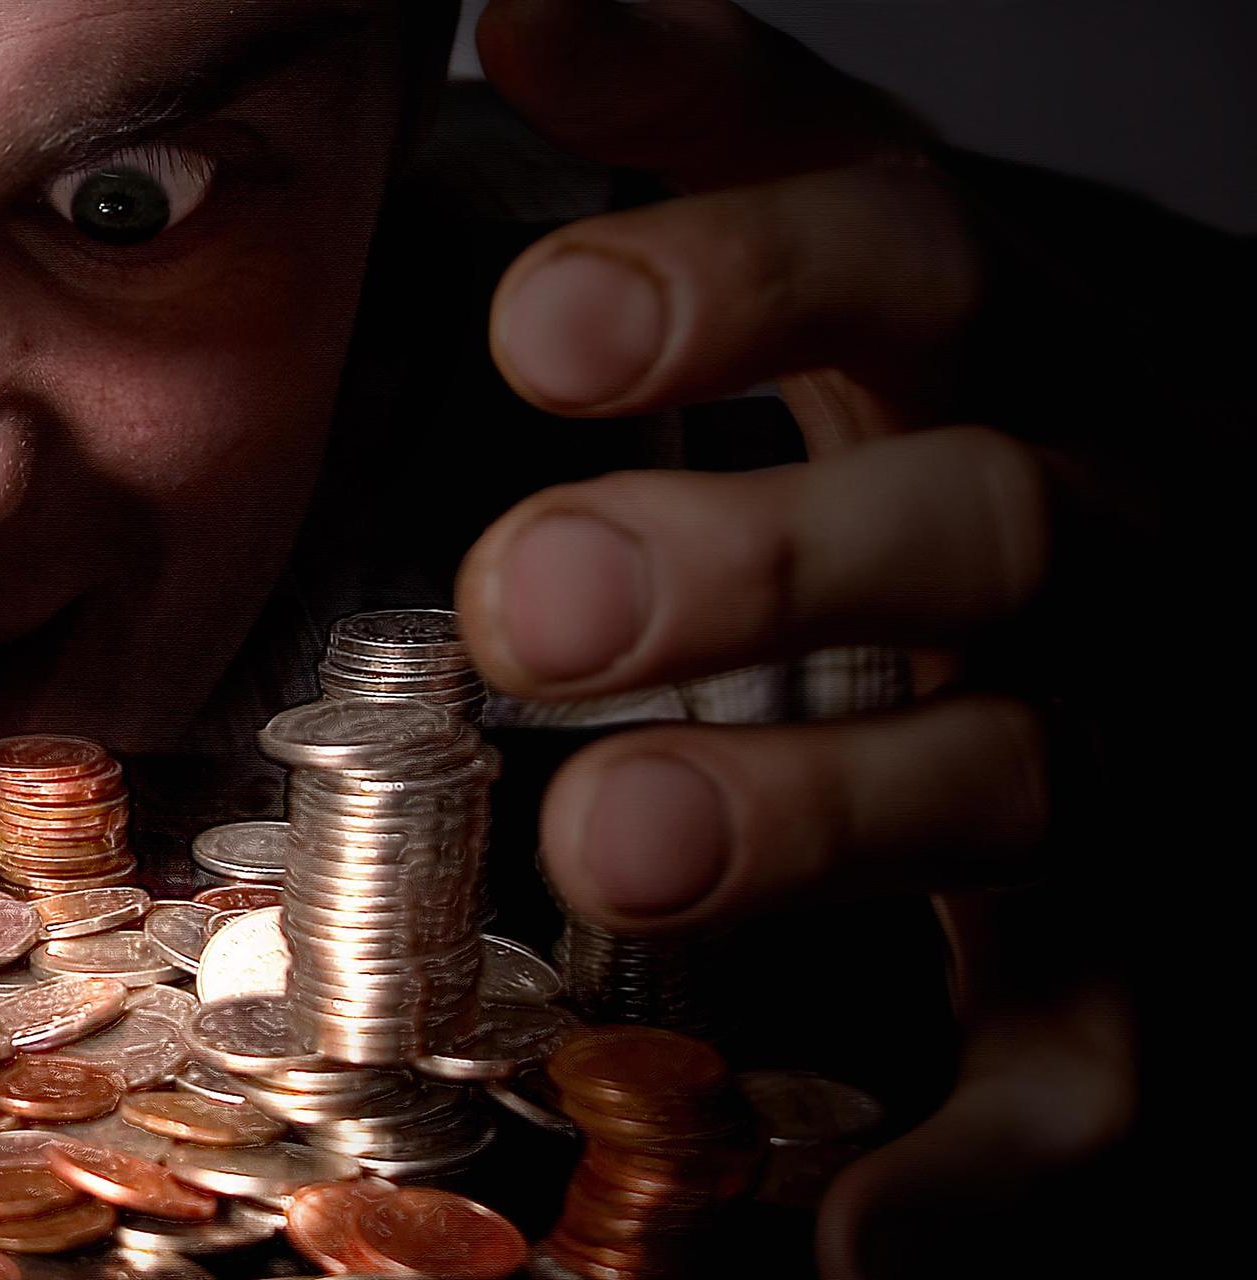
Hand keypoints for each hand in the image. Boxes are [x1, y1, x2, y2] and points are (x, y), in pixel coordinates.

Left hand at [450, 2, 1224, 1273]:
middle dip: (750, 560)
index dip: (739, 265)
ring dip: (816, 816)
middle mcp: (1094, 536)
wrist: (1196, 636)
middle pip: (969, 522)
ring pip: (1017, 776)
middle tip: (533, 599)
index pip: (903, 257)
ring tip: (616, 844)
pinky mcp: (1152, 957)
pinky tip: (858, 1225)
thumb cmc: (978, 433)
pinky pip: (1103, 1064)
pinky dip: (994, 1154)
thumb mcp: (874, 263)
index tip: (545, 315)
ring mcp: (1141, 752)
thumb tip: (542, 2)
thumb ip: (724, 143)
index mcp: (1008, 352)